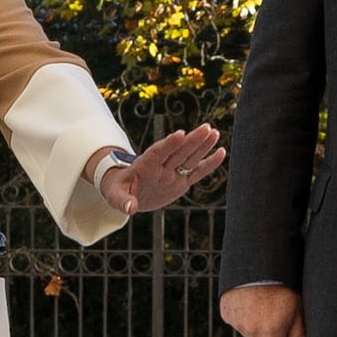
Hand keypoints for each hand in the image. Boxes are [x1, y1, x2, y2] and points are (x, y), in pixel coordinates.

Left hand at [100, 124, 225, 213]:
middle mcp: (161, 167)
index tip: (180, 134)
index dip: (168, 144)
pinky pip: (197, 171)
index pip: (158, 153)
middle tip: (206, 128)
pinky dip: (209, 164)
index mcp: (145, 167)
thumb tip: (131, 208)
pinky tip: (221, 152)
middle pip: (179, 152)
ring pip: (189, 158)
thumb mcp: (115, 195)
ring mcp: (173, 173)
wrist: (127, 191)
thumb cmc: (118, 189)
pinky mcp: (181, 181)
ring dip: (202, 146)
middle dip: (192, 140)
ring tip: (214, 132)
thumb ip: (122, 201)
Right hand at [219, 280, 304, 336]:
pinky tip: (252, 301)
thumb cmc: (283, 284)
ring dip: (257, 327)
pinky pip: (238, 323)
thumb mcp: (299, 309)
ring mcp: (236, 321)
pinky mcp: (226, 313)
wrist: (258, 261)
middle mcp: (251, 329)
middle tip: (277, 318)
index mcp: (271, 330)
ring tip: (264, 305)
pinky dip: (245, 317)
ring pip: (250, 335)